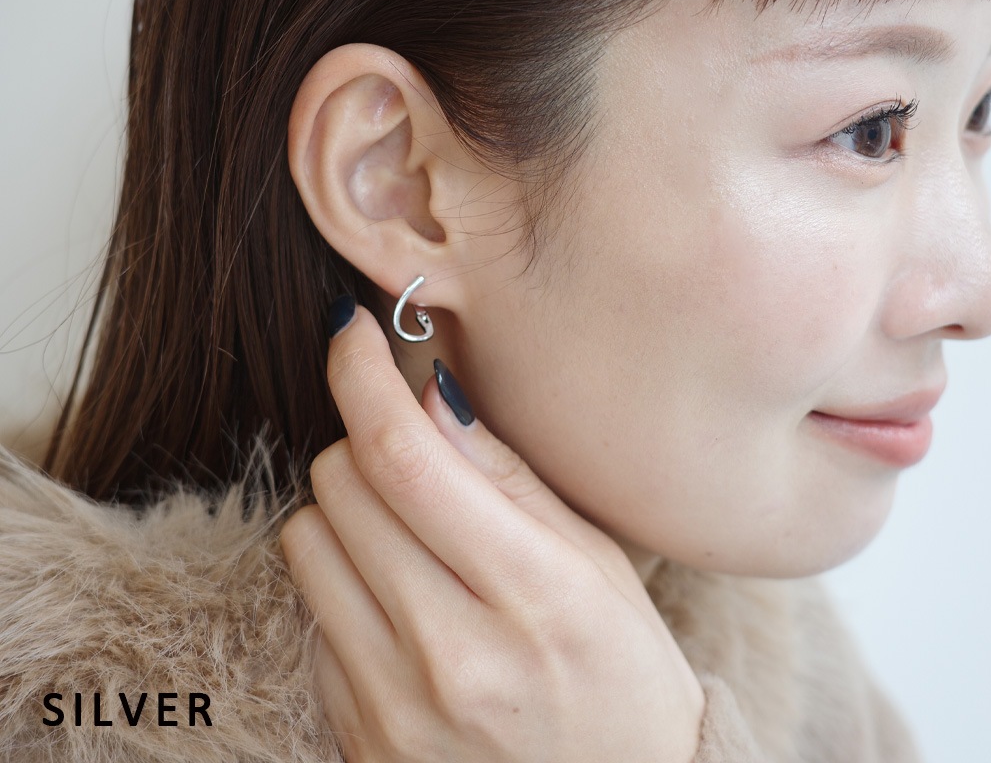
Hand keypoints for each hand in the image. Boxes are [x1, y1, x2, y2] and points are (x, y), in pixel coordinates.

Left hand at [279, 300, 705, 762]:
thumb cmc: (622, 673)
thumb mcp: (596, 562)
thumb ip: (507, 474)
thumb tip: (427, 387)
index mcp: (532, 593)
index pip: (406, 456)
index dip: (362, 375)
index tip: (351, 330)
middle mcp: (452, 653)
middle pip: (342, 484)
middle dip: (367, 443)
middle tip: (418, 460)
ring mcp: (395, 705)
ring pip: (306, 539)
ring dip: (346, 514)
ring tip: (411, 539)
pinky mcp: (357, 735)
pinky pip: (310, 614)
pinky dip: (344, 585)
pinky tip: (403, 606)